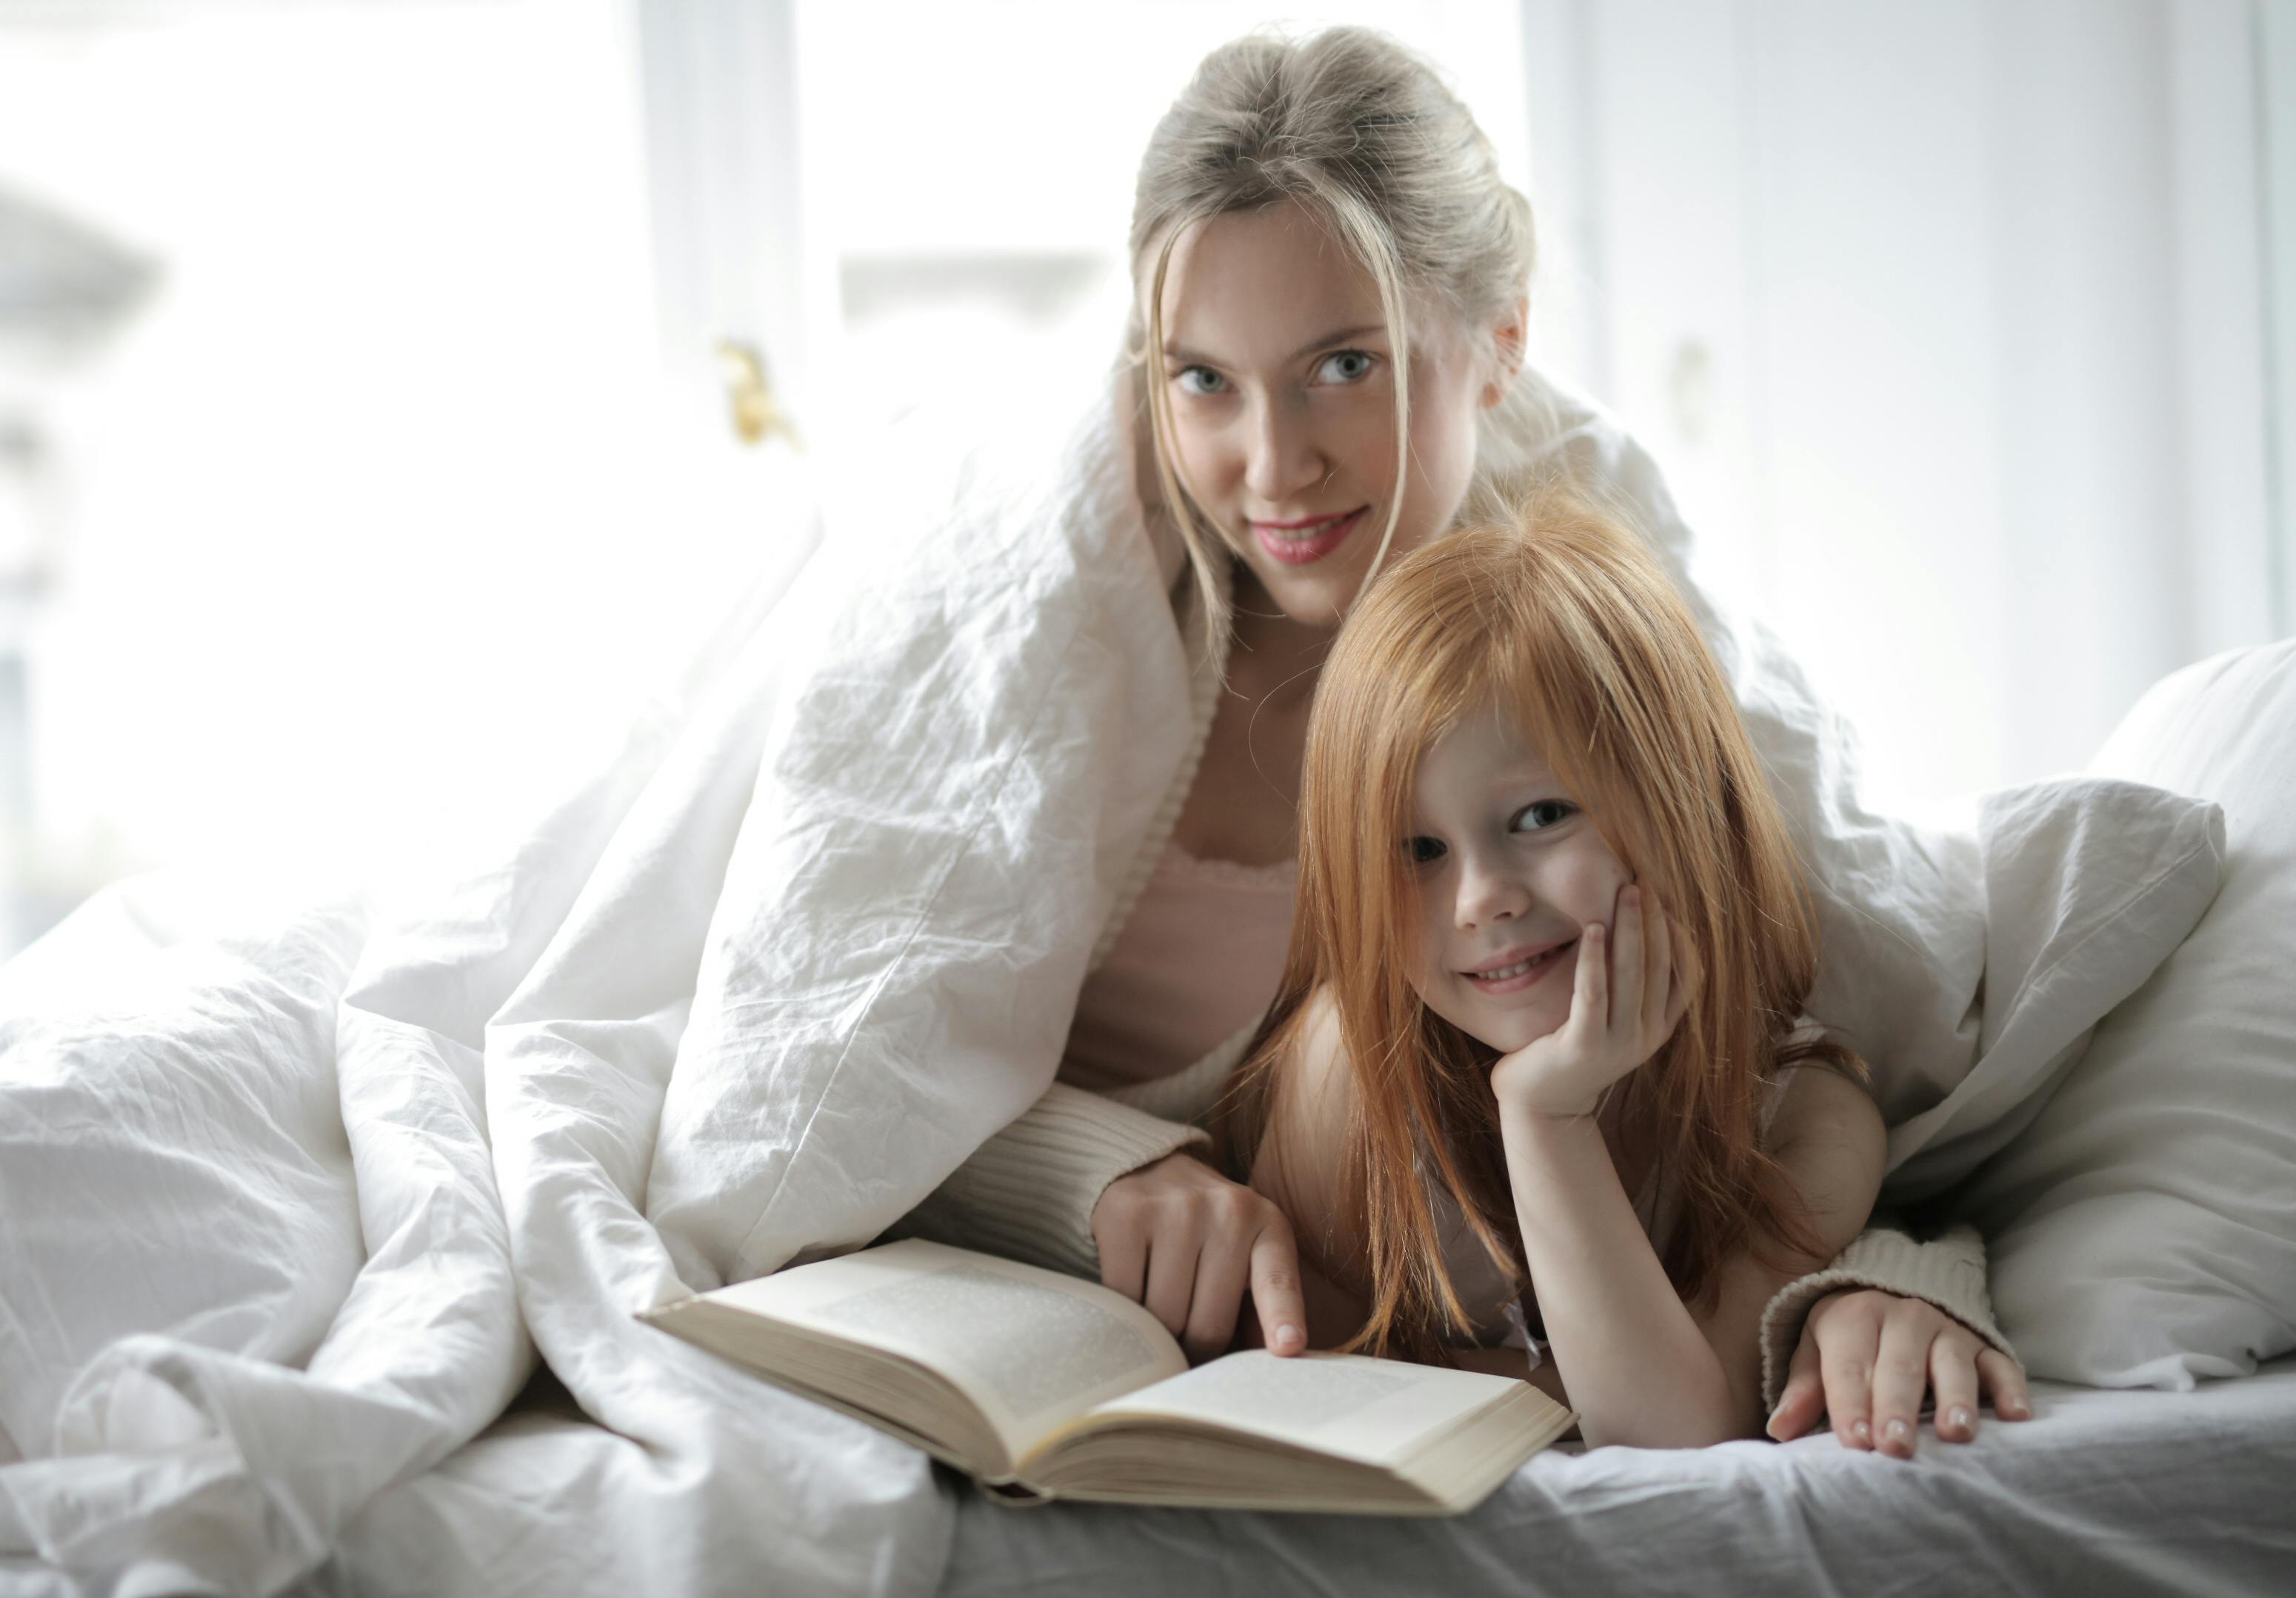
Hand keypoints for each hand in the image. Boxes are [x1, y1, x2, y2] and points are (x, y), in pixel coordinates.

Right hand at [1091, 1151, 1308, 1362]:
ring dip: (1157, 1333)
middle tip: (1186, 1346)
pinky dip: (1124, 1309)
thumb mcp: (1246, 1256)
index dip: (1282, 1317)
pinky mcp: (1128, 1216)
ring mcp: (1176, 1211)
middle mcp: (1229, 1213)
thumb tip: (1260, 1365)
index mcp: (1268, 1226)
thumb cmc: (1206, 1232)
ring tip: (1159, 1314)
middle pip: (1209, 1324)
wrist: (1151, 1168)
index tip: (1288, 1347)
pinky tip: (1131, 1291)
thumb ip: (1257, 1309)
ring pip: (1163, 1316)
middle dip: (1195, 1350)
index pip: (1277, 1281)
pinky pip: (1124, 1296)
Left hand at [1489, 884, 1689, 1118]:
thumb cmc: (1572, 1051)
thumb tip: (1641, 932)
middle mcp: (1645, 1035)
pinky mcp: (1583, 1045)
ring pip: (1631, 974)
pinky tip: (1593, 927)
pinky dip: (1595, 959)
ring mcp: (1617, 1043)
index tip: (1667, 899)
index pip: (1686, 974)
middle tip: (1645, 880)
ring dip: (1630, 928)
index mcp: (1658, 1027)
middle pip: (1658, 965)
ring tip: (1626, 892)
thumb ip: (1632, 988)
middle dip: (1654, 918)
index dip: (1680, 935)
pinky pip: (1594, 993)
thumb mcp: (1614, 1020)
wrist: (1542, 1105)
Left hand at [1766, 1288, 2032, 1456]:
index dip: (1850, 1404)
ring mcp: (1948, 1330)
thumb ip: (1803, 1389)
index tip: (1855, 1441)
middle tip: (1897, 1447)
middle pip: (1899, 1367)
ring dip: (1956, 1398)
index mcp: (1855, 1316)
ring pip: (1953, 1363)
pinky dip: (2011, 1388)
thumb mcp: (1816, 1348)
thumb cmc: (1848, 1335)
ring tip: (1956, 1433)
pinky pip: (2001, 1364)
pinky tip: (2016, 1416)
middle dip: (1898, 1408)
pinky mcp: (1983, 1344)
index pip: (1849, 1365)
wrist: (1891, 1289)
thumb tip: (1780, 1428)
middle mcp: (1904, 1317)